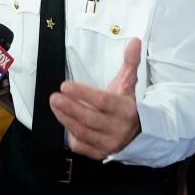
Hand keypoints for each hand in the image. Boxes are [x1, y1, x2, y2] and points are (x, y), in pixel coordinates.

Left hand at [49, 37, 142, 159]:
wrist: (140, 132)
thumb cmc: (127, 105)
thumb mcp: (129, 83)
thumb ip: (130, 62)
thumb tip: (135, 41)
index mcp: (126, 109)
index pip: (102, 101)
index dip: (83, 94)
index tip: (66, 86)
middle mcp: (118, 128)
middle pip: (90, 118)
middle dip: (70, 107)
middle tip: (54, 97)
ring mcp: (109, 143)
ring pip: (83, 132)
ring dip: (66, 119)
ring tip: (55, 105)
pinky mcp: (101, 153)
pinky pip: (81, 146)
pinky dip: (71, 135)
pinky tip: (64, 122)